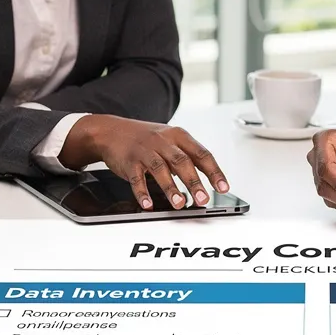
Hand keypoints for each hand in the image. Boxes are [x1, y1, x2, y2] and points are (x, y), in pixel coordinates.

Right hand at [60, 116, 227, 209]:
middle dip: (194, 182)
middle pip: (182, 162)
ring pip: (160, 169)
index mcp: (178, 136)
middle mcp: (163, 141)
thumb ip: (188, 157)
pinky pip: (136, 177)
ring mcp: (145, 150)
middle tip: (203, 199)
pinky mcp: (129, 161)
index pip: (201, 153)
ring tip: (179, 203)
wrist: (112, 131)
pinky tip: (148, 203)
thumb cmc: (146, 138)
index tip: (223, 187)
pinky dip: (142, 191)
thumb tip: (209, 180)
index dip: (214, 171)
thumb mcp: (170, 141)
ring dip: (170, 188)